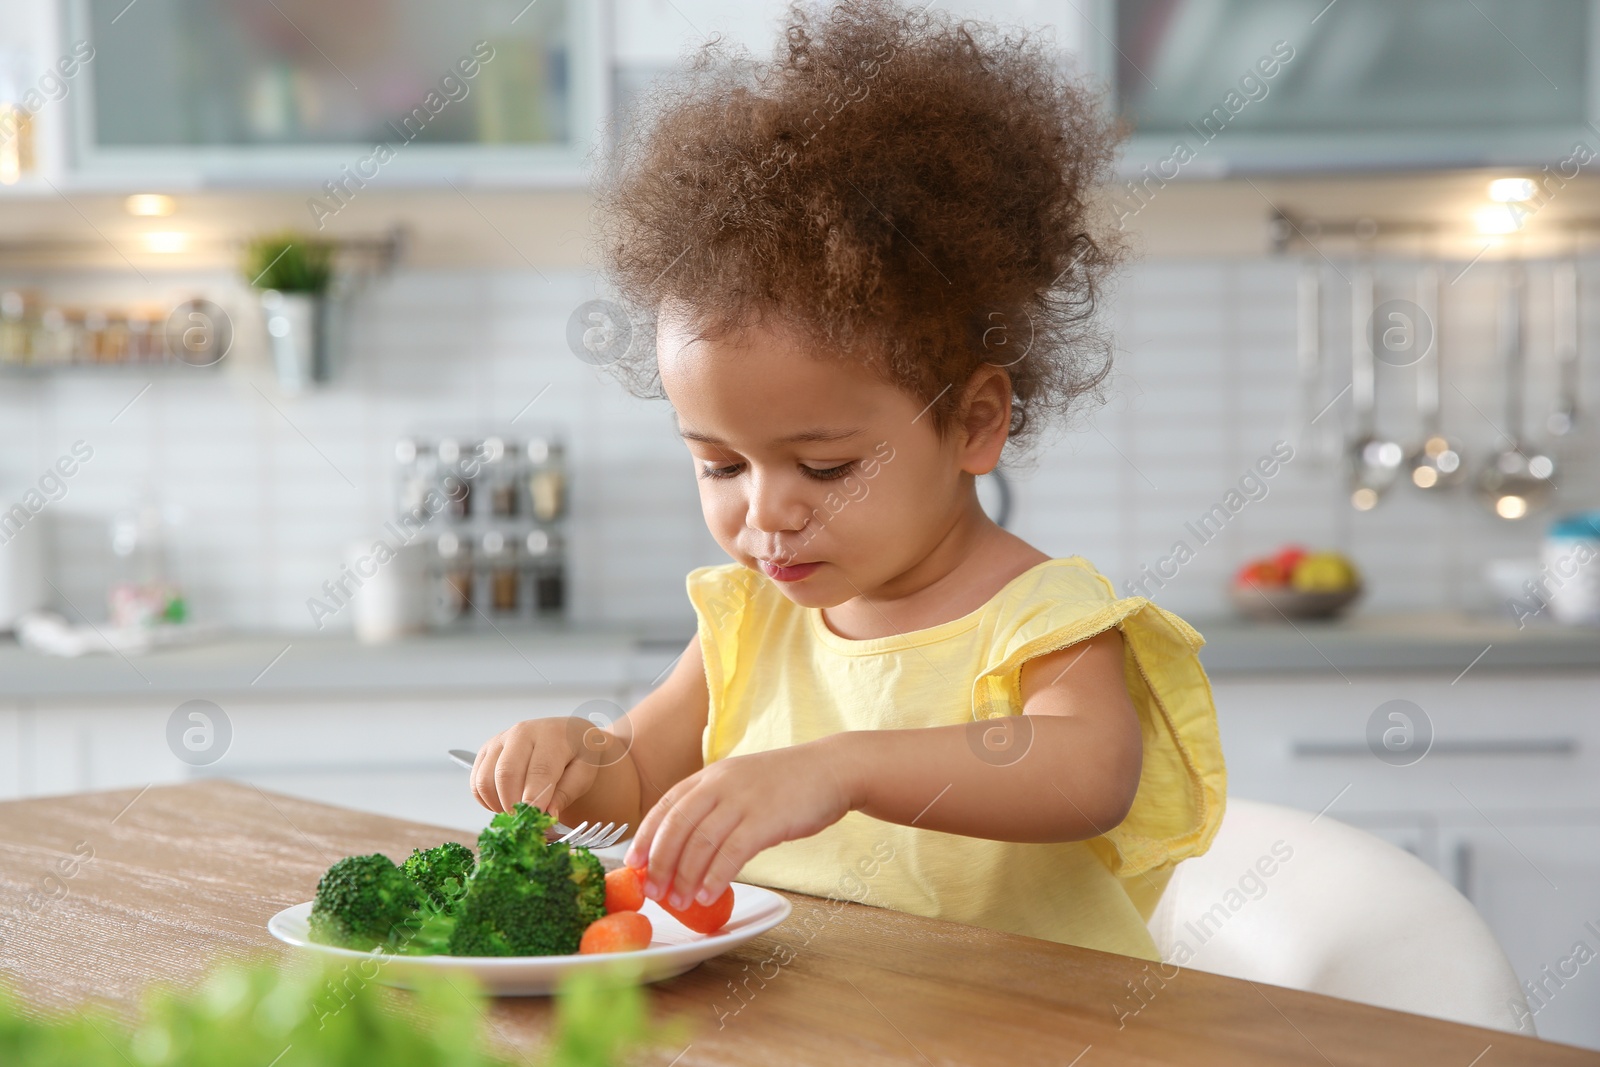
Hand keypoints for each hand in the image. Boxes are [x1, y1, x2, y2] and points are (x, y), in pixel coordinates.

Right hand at [471, 716, 611, 817]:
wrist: (567, 735)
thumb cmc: (577, 755)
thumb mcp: (584, 773)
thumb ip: (566, 793)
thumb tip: (547, 815)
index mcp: (552, 735)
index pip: (539, 770)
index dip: (534, 799)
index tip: (534, 820)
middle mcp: (522, 732)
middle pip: (506, 773)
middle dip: (513, 805)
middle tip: (524, 822)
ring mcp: (501, 739)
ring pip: (486, 779)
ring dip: (498, 805)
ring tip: (516, 813)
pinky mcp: (486, 749)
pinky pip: (477, 781)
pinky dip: (486, 800)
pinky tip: (504, 804)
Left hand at [623, 739, 854, 910]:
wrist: (833, 769)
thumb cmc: (788, 784)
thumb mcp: (742, 784)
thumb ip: (715, 806)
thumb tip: (686, 846)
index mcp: (710, 776)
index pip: (666, 806)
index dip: (646, 836)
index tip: (633, 864)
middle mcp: (721, 784)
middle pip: (677, 826)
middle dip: (660, 862)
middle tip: (653, 892)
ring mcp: (743, 800)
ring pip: (701, 842)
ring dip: (685, 876)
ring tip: (678, 902)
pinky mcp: (766, 819)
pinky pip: (732, 852)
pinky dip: (715, 877)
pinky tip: (707, 895)